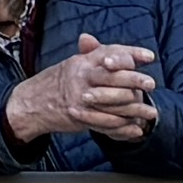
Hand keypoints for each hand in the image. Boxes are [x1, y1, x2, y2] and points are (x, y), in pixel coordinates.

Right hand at [5, 43, 155, 147]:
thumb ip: (95, 57)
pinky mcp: (80, 116)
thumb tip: (120, 53)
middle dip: (136, 79)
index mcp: (82, 62)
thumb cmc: (55, 82)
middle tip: (151, 84)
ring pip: (114, 102)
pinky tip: (135, 130)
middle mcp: (82, 77)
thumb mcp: (73, 64)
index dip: (131, 53)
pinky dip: (123, 128)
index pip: (110, 52)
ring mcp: (80, 97)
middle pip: (114, 76)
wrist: (31, 103)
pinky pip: (106, 122)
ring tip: (151, 113)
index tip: (149, 56)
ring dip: (135, 109)